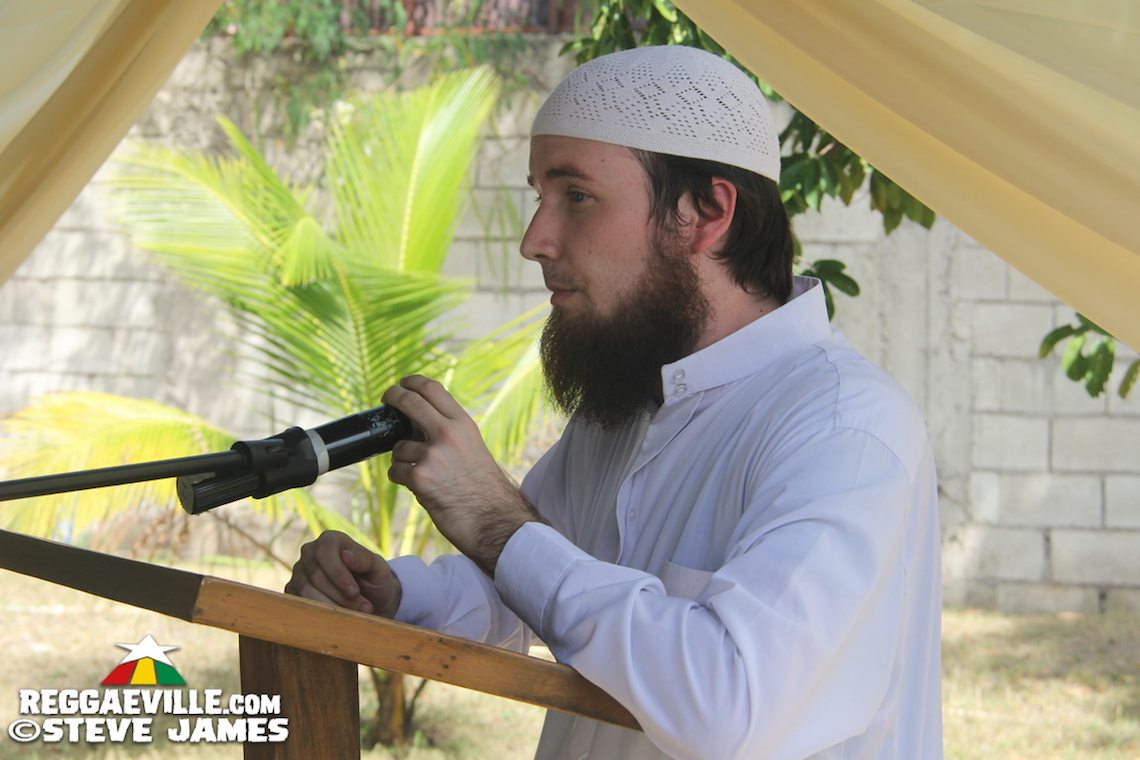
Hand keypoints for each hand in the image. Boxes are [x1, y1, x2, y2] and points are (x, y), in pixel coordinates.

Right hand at [284, 530, 400, 617]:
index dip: (338, 573)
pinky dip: (322, 616)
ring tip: (356, 616)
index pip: (325, 550)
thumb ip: (365, 560)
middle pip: (316, 575)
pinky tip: (340, 621)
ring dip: (333, 608)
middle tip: (363, 609)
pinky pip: (301, 606)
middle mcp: (310, 553)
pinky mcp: (293, 594)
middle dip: (340, 596)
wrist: (371, 604)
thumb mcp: (378, 569)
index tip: (354, 592)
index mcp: (330, 540)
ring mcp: (299, 574)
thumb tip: (345, 556)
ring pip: (306, 592)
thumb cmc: (375, 582)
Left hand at [381, 375, 543, 575]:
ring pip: (398, 447)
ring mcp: (432, 454)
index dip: (412, 382)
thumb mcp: (472, 448)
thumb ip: (450, 433)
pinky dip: (402, 479)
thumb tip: (418, 424)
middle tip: (387, 399)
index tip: (402, 385)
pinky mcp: (419, 477)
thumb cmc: (484, 488)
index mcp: (463, 424)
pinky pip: (395, 471)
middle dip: (392, 397)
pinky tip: (419, 488)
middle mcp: (448, 433)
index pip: (433, 389)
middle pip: (409, 402)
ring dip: (402, 460)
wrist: (493, 519)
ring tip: (423, 475)